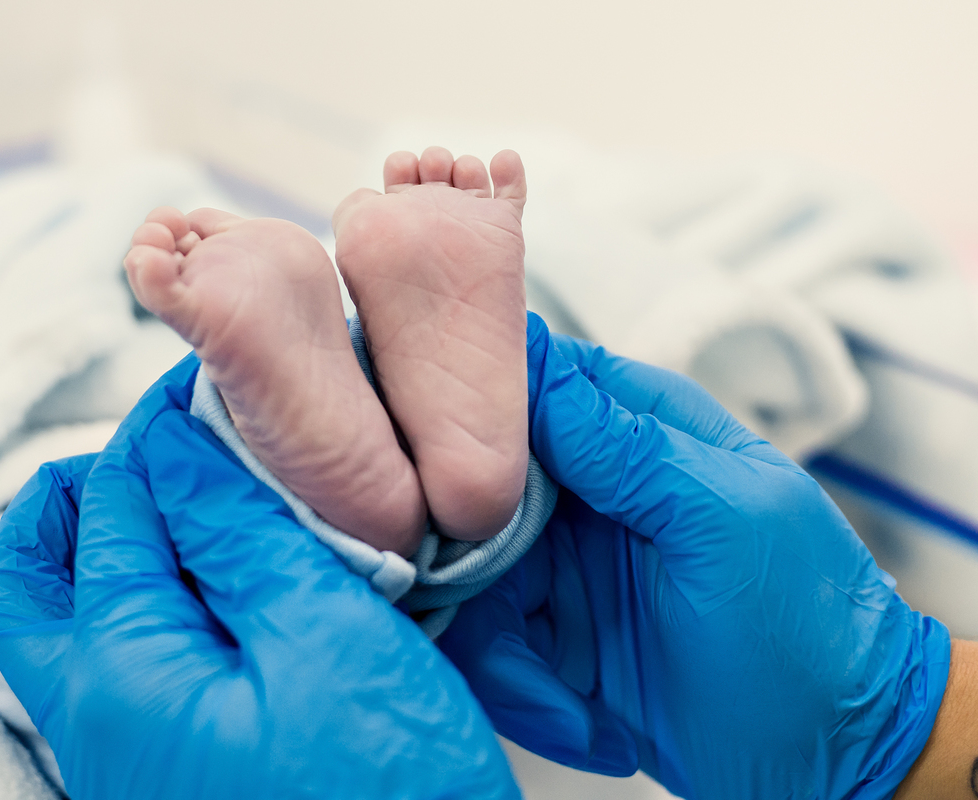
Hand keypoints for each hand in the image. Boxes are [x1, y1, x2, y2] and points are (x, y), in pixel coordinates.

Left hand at [0, 356, 518, 799]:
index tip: (215, 392)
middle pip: (36, 573)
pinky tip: (235, 581)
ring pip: (74, 617)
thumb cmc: (386, 795)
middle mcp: (94, 719)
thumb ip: (241, 535)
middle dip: (91, 493)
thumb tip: (180, 445)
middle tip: (170, 449)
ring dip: (123, 542)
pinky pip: (128, 660)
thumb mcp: (326, 642)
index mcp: (119, 674)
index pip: (115, 506)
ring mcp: (125, 751)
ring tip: (207, 504)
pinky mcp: (168, 766)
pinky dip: (159, 597)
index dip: (163, 432)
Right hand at [439, 313, 952, 799]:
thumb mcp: (725, 519)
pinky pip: (487, 645)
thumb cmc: (807, 628)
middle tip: (506, 634)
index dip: (468, 426)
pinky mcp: (548, 629)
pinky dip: (523, 697)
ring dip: (503, 661)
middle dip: (468, 571)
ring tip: (566, 711)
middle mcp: (585, 486)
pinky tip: (587, 728)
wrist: (833, 757)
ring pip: (463, 579)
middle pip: (467, 490)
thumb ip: (624, 445)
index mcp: (636, 428)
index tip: (452, 493)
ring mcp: (560, 559)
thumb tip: (526, 365)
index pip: (522, 383)